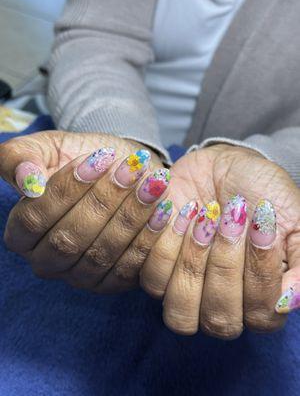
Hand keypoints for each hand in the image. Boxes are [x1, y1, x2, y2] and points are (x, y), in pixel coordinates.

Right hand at [0, 130, 172, 291]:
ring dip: (130, 217)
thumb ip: (21, 158)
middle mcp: (47, 261)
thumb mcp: (48, 147)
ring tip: (153, 183)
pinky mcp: (111, 282)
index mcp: (22, 233)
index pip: (35, 218)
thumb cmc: (81, 157)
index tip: (99, 159)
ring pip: (101, 254)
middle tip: (133, 170)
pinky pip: (129, 267)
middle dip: (104, 201)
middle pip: (69, 240)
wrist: (120, 170)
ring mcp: (80, 276)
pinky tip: (164, 209)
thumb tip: (27, 180)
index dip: (67, 189)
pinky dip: (148, 238)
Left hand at [140, 144, 299, 337]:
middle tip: (231, 219)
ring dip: (194, 259)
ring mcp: (185, 289)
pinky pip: (152, 279)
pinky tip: (181, 213)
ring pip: (180, 309)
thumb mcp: (293, 221)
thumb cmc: (262, 194)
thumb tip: (288, 302)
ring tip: (205, 215)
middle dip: (225, 266)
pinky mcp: (157, 269)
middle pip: (218, 320)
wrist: (225, 166)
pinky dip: (165, 246)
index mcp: (258, 299)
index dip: (260, 275)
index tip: (261, 227)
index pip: (261, 316)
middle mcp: (220, 303)